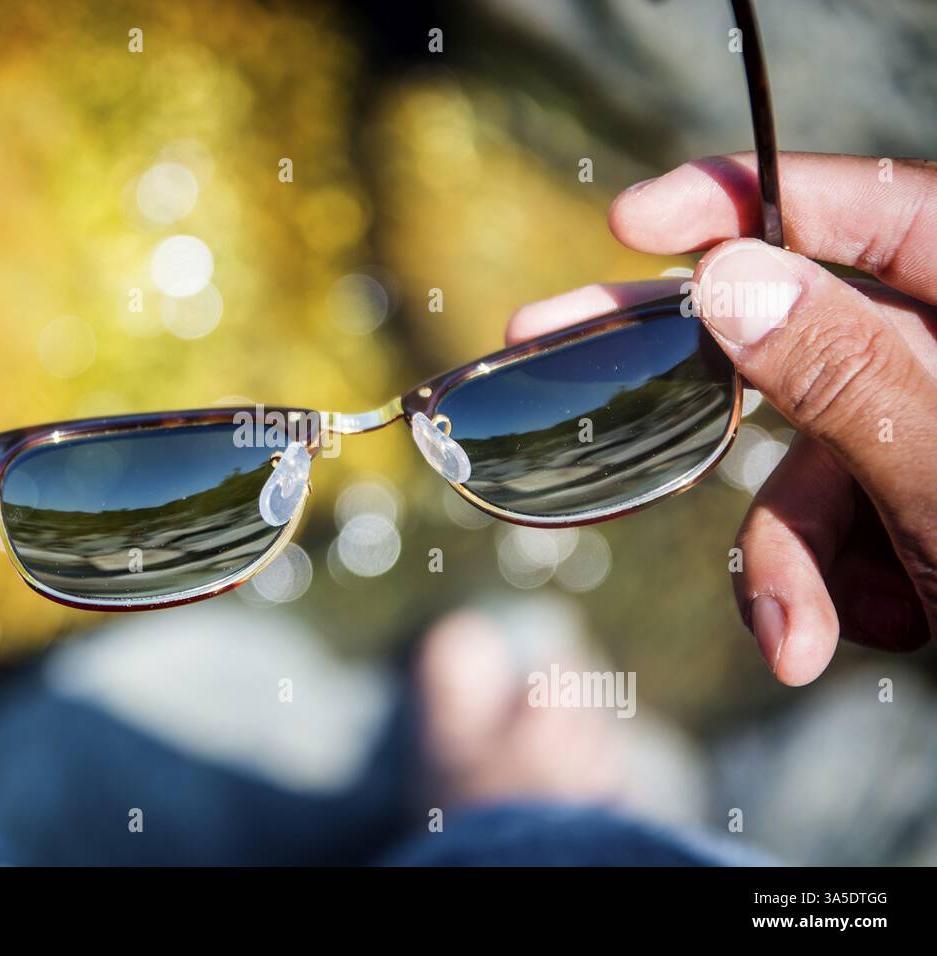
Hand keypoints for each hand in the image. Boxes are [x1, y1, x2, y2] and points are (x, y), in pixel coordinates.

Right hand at [508, 153, 936, 685]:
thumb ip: (849, 380)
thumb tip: (730, 278)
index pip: (878, 212)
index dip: (751, 199)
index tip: (636, 220)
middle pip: (802, 336)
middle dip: (693, 382)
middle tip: (549, 341)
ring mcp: (930, 441)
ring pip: (807, 466)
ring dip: (790, 558)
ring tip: (801, 640)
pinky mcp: (910, 507)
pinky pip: (832, 526)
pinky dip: (825, 586)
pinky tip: (848, 637)